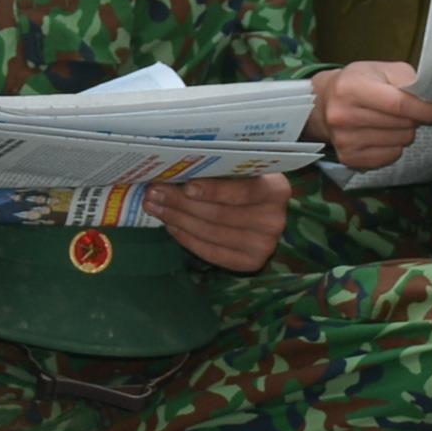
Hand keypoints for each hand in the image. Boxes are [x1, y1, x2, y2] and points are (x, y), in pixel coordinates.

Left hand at [156, 171, 292, 273]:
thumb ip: (218, 169)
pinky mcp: (250, 263)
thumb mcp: (241, 170)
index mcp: (277, 190)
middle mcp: (274, 220)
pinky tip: (171, 225)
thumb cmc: (245, 183)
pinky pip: (211, 253)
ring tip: (155, 207)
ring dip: (178, 219)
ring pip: (211, 233)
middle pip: (220, 214)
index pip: (244, 191)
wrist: (263, 213)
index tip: (186, 186)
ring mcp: (264, 245)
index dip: (214, 190)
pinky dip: (187, 239)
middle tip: (154, 193)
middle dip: (182, 203)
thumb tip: (172, 167)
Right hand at [312, 62, 431, 175]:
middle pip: (402, 125)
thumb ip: (406, 79)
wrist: (322, 104)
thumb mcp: (379, 69)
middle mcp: (344, 116)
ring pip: (400, 142)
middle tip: (409, 111)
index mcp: (351, 88)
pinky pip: (390, 156)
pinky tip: (382, 134)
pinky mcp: (348, 158)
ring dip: (404, 132)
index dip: (427, 110)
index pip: (399, 105)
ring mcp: (344, 140)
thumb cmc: (357, 82)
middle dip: (415, 119)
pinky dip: (394, 147)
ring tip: (390, 121)